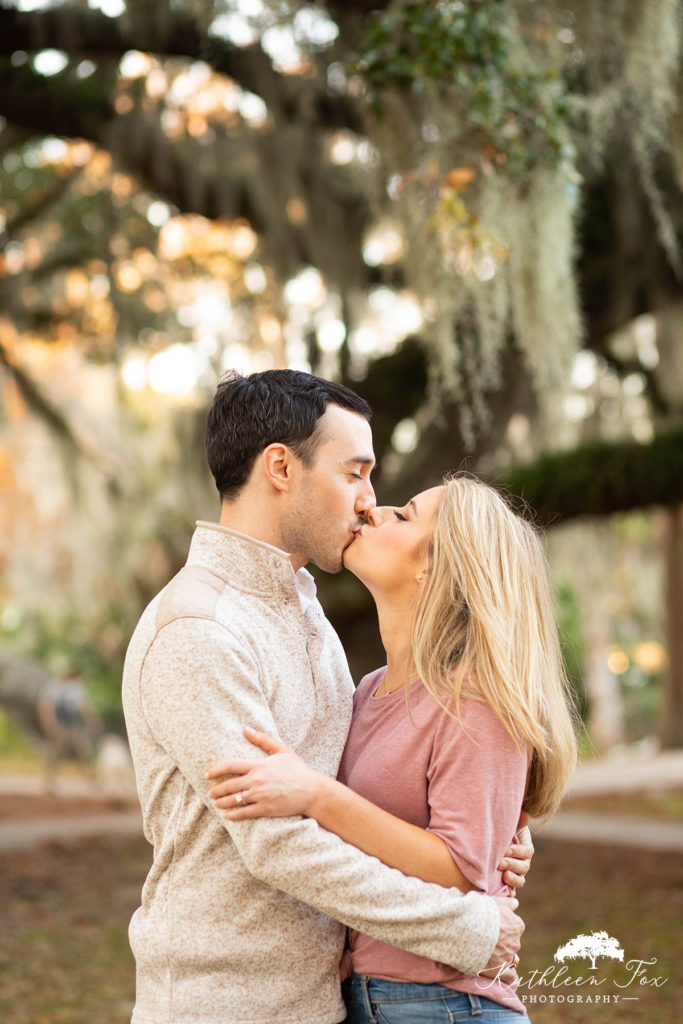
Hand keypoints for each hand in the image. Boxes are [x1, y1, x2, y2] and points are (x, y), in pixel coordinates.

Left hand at [207, 727, 321, 819]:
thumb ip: (263, 739)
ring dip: (222, 802)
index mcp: (259, 765)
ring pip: (234, 800)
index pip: (230, 765)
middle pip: (228, 785)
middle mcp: (257, 780)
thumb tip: (246, 729)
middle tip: (211, 792)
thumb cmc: (297, 769)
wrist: (312, 790)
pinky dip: (233, 815)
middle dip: (216, 790)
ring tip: (217, 803)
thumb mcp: (282, 750)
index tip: (208, 774)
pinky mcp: (265, 809)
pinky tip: (228, 815)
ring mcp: (260, 796)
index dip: (216, 769)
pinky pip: (244, 813)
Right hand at [479, 896, 523, 983]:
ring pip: (509, 958)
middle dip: (502, 941)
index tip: (494, 926)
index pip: (514, 927)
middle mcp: (515, 942)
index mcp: (517, 926)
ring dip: (502, 956)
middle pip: (511, 942)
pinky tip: (504, 973)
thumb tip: (516, 903)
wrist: (467, 927)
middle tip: (488, 938)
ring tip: (489, 953)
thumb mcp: (496, 901)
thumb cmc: (480, 911)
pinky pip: (509, 976)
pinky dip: (508, 975)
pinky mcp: (499, 970)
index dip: (503, 926)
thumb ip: (508, 903)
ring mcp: (507, 957)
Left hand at [498, 813, 533, 890]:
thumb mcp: (509, 822)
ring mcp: (516, 872)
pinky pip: (511, 890)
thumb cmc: (500, 827)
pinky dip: (510, 894)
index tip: (506, 849)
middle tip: (499, 863)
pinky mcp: (507, 881)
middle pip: (524, 867)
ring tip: (504, 877)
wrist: (490, 838)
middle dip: (512, 865)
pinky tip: (506, 896)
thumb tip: (525, 815)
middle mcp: (522, 861)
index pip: (527, 852)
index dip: (518, 852)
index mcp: (525, 846)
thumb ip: (517, 820)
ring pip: (520, 880)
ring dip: (513, 880)